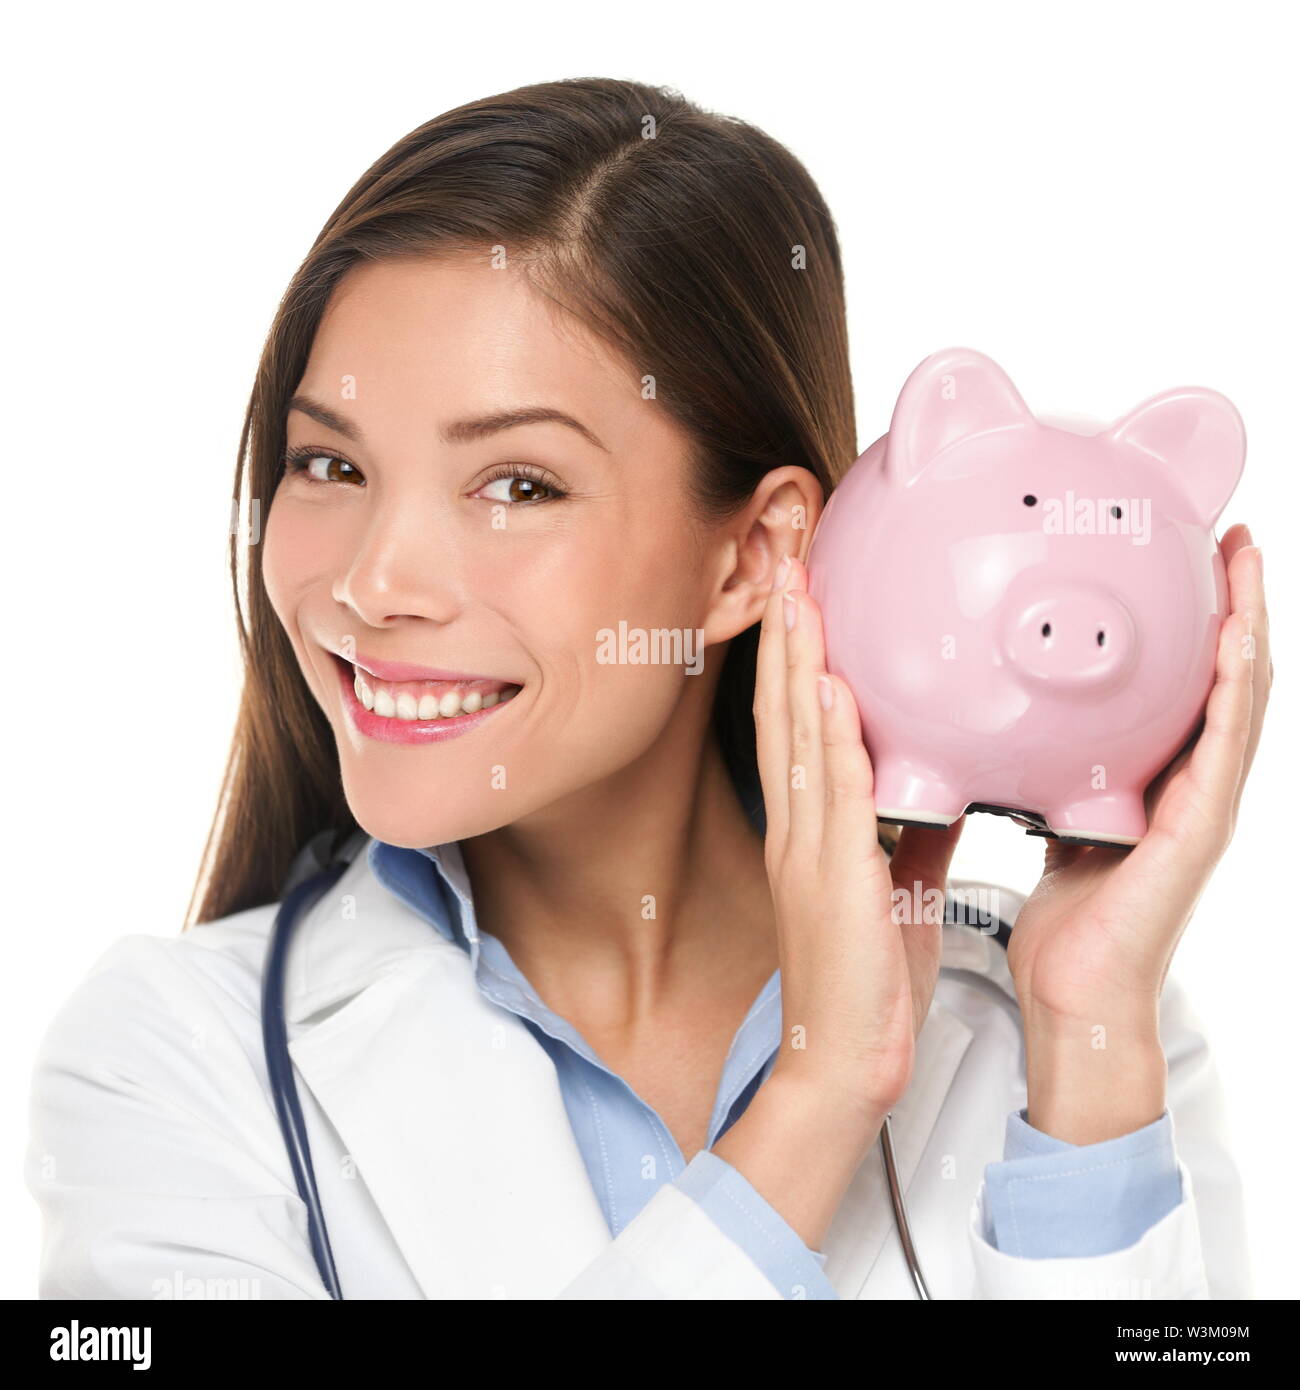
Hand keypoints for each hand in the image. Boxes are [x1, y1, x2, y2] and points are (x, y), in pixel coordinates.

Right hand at [754, 553, 964, 1123]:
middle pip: (783, 712)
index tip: (800, 600)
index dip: (793, 660)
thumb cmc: (866, 979)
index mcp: (808, 830)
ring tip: (797, 594)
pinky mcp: (832, 875)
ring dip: (798, 661)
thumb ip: (907, 833)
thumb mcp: (896, 890)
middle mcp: (797, 827)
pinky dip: (831, 733)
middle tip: (784, 565)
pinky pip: (835, 791)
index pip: (795, 726)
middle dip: (784, 636)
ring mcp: (807, 847)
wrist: (842, 1055)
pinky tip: (831, 685)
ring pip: (798, 735)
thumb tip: (937, 787)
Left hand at [1007, 523, 1269, 1142]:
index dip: (1189, 623)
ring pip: (1239, 698)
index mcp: (1153, 780)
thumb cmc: (1063, 923)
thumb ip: (1043, 774)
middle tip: (1230, 535)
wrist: (1075, 997)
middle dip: (1231, 604)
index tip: (1181, 556)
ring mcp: (1201, 807)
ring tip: (1246, 558)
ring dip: (1248, 624)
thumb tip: (1004, 728)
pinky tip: (1234, 640)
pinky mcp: (1198, 830)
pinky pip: (1223, 747)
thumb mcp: (1049, 823)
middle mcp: (1187, 786)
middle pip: (1222, 678)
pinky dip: (1234, 690)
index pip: (1183, 686)